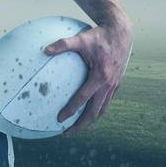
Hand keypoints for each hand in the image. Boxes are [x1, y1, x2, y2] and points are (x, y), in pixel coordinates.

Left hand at [46, 18, 132, 134]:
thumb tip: (44, 50)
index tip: (59, 119)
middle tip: (66, 133)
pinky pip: (106, 102)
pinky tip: (86, 113)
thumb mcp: (80, 39)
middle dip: (81, 125)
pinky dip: (97, 111)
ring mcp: (114, 85)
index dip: (71, 110)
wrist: (120, 33)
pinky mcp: (116, 84)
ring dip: (90, 121)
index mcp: (100, 76)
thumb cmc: (98, 36)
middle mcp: (109, 84)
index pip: (83, 98)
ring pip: (102, 110)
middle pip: (95, 112)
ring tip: (76, 128)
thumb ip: (63, 44)